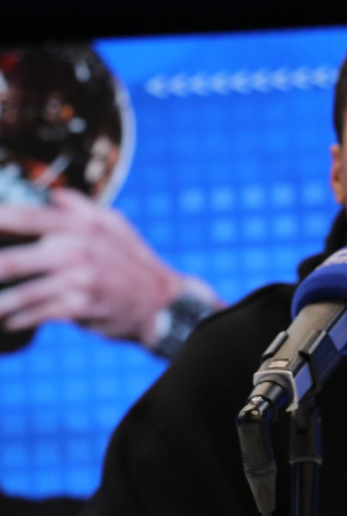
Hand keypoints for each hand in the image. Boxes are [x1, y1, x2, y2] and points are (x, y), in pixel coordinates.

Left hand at [0, 188, 221, 348]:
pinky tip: (8, 321)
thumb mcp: (116, 225)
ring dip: (0, 302)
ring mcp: (79, 280)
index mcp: (82, 225)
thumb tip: (54, 195)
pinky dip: (18, 319)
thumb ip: (82, 209)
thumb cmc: (133, 263)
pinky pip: (38, 314)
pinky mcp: (81, 307)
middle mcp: (78, 249)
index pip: (25, 216)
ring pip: (21, 293)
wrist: (161, 301)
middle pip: (12, 260)